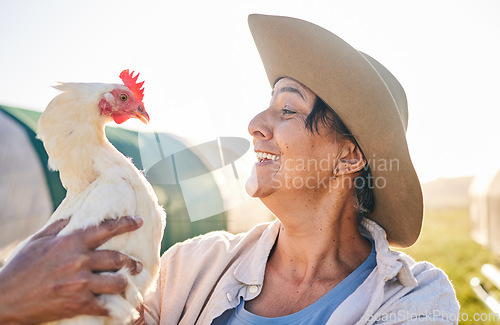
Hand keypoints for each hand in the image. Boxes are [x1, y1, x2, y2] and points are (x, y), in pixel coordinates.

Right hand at [0, 216, 143, 323]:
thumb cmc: (20, 267)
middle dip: (131, 262)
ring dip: (125, 283)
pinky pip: (106, 305)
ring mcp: (80, 283)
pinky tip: (118, 306)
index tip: (139, 222)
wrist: (5, 298)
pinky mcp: (78, 303)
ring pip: (117, 282)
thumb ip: (60, 226)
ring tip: (127, 283)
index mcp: (72, 242)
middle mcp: (80, 260)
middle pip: (118, 258)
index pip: (107, 229)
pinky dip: (115, 306)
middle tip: (136, 265)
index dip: (127, 223)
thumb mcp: (38, 240)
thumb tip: (75, 216)